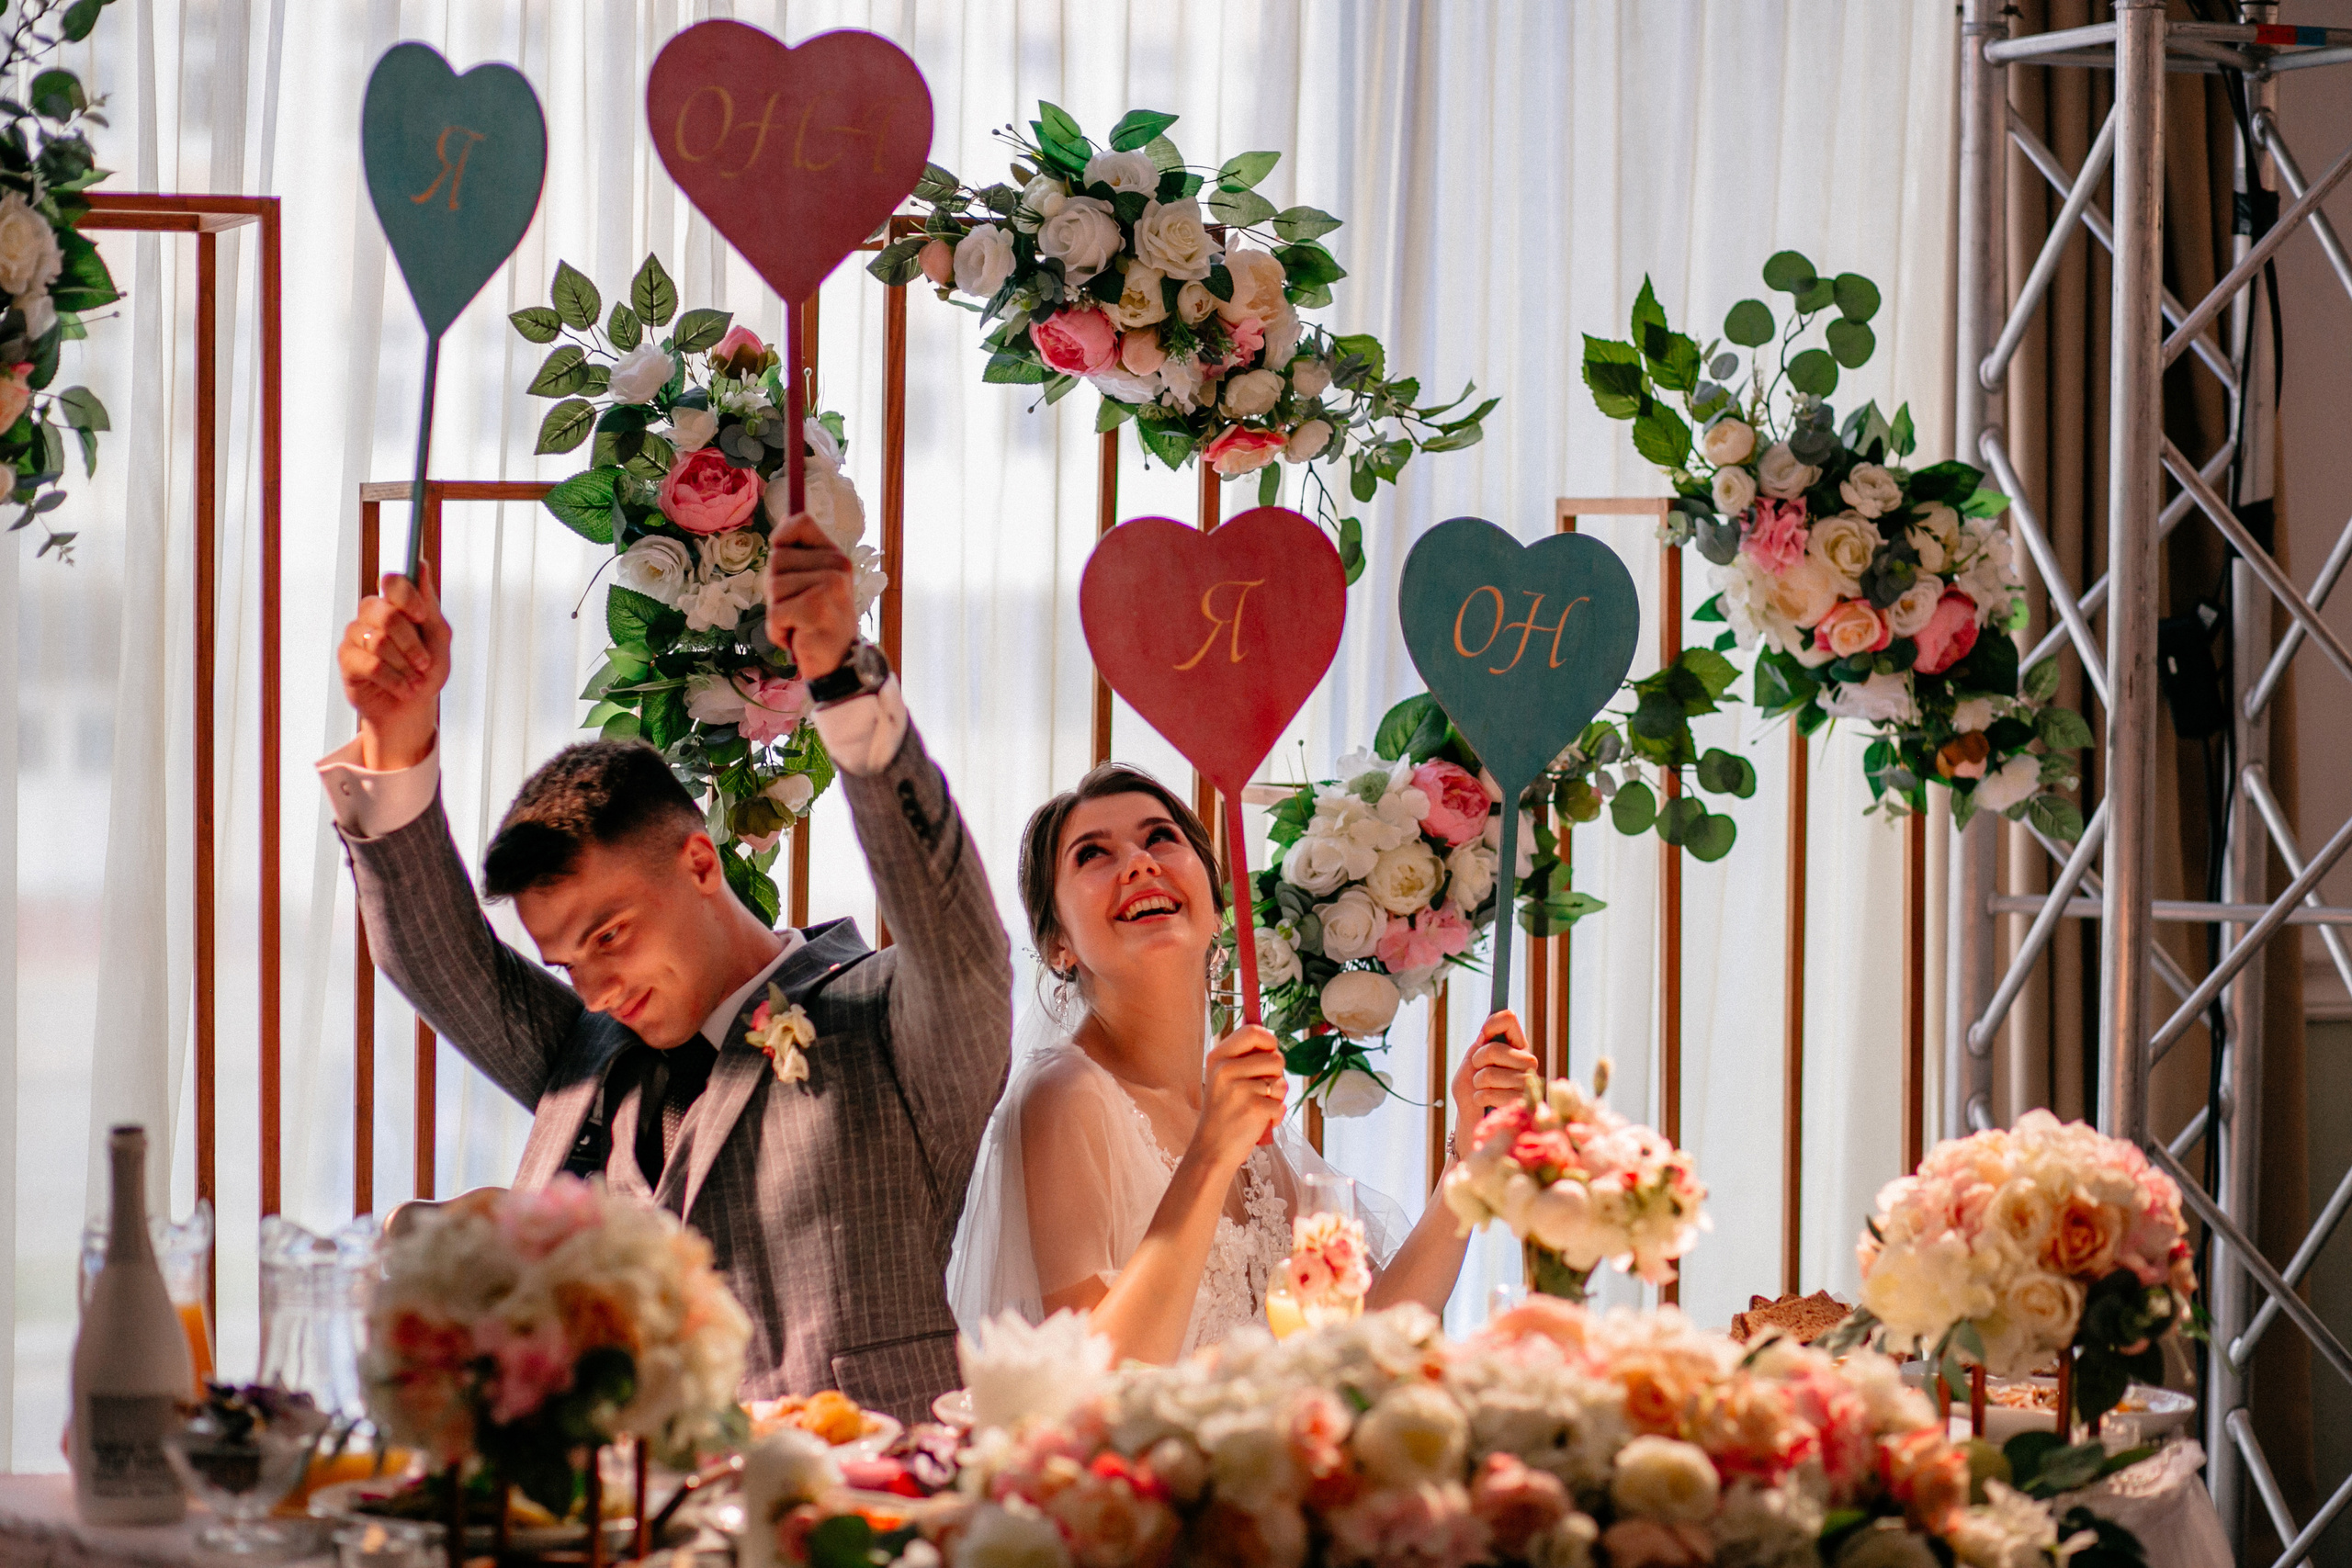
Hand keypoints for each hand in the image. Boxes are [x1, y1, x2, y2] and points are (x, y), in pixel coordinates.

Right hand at [337, 564, 450, 770]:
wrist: (412, 708)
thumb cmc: (426, 671)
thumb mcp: (438, 640)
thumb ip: (430, 606)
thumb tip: (422, 566)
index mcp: (396, 604)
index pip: (392, 582)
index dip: (406, 596)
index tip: (420, 616)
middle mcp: (372, 614)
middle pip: (386, 614)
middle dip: (411, 644)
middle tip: (424, 663)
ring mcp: (356, 635)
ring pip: (379, 641)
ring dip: (404, 665)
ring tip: (414, 679)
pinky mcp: (347, 659)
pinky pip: (371, 664)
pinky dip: (395, 680)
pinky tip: (404, 689)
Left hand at [764, 509, 855, 677]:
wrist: (839, 663)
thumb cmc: (818, 622)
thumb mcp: (812, 582)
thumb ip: (799, 555)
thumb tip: (784, 521)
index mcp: (835, 556)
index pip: (801, 522)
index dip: (782, 539)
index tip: (786, 566)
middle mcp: (836, 567)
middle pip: (777, 558)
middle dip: (776, 589)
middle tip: (797, 608)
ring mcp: (828, 587)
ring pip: (773, 586)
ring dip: (777, 612)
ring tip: (799, 624)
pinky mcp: (816, 610)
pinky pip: (775, 613)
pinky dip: (778, 631)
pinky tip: (797, 637)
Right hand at [1191, 1026, 1286, 1171]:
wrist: (1212, 1150)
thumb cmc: (1224, 1113)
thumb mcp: (1223, 1079)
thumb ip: (1244, 1059)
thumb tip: (1272, 1041)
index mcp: (1217, 1057)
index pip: (1253, 1031)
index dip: (1269, 1040)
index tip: (1270, 1053)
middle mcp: (1226, 1069)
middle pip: (1275, 1057)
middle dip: (1276, 1075)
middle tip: (1260, 1091)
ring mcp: (1240, 1089)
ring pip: (1281, 1081)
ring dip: (1277, 1096)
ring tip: (1258, 1106)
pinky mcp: (1255, 1108)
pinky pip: (1281, 1104)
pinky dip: (1275, 1116)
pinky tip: (1258, 1122)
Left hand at [1451, 1010, 1539, 1146]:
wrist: (1473, 1118)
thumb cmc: (1471, 1088)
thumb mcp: (1470, 1063)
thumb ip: (1478, 1047)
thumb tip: (1486, 1036)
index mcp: (1515, 1046)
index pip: (1508, 1019)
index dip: (1491, 1024)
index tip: (1481, 1037)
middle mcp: (1526, 1061)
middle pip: (1494, 1048)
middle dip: (1477, 1061)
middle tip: (1478, 1072)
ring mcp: (1527, 1082)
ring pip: (1489, 1073)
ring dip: (1477, 1084)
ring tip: (1483, 1089)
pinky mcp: (1522, 1102)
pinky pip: (1490, 1093)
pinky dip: (1479, 1098)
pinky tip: (1486, 1102)